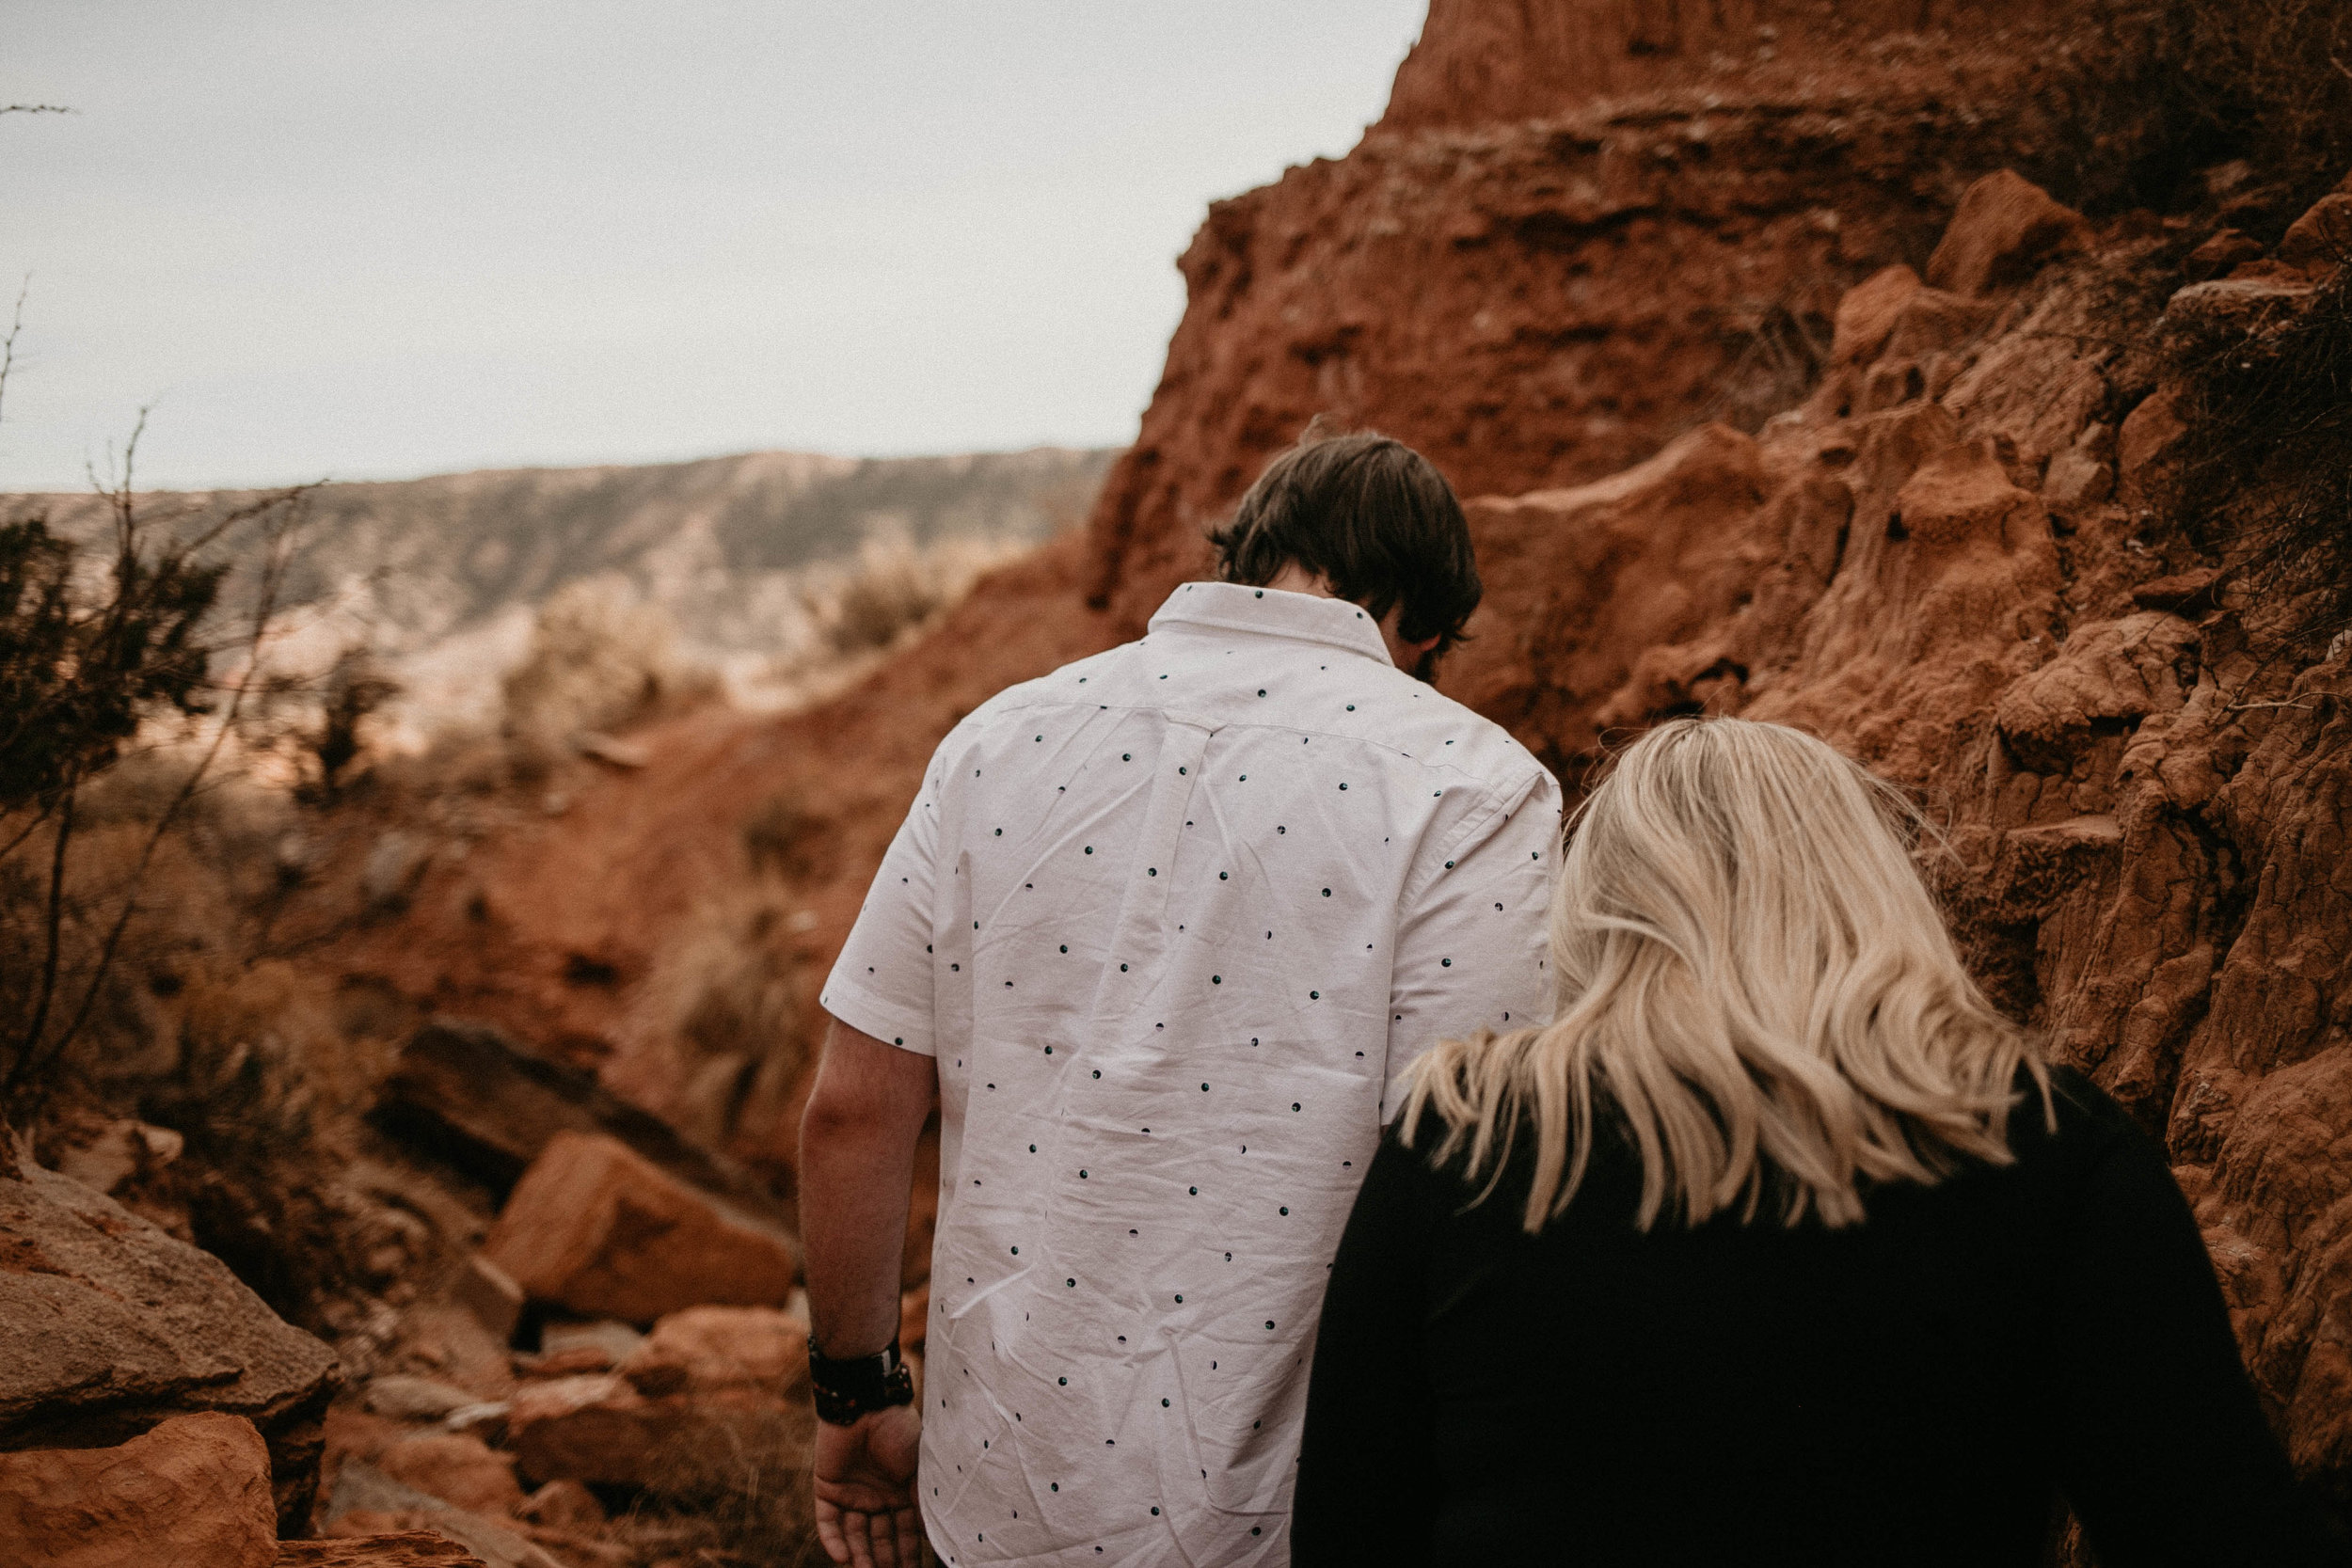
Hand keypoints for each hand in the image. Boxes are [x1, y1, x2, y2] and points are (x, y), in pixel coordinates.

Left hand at [814, 1402, 923, 1566]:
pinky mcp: (827, 1488)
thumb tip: (932, 1535)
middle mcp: (877, 1495)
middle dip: (885, 1561)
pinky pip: (828, 1522)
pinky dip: (833, 1541)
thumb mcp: (919, 1469)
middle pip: (880, 1537)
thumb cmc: (899, 1432)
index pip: (905, 1531)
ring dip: (860, 1557)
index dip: (909, 1554)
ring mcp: (852, 1492)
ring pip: (854, 1534)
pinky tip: (843, 1559)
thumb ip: (922, 1501)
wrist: (866, 1404)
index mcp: (901, 1490)